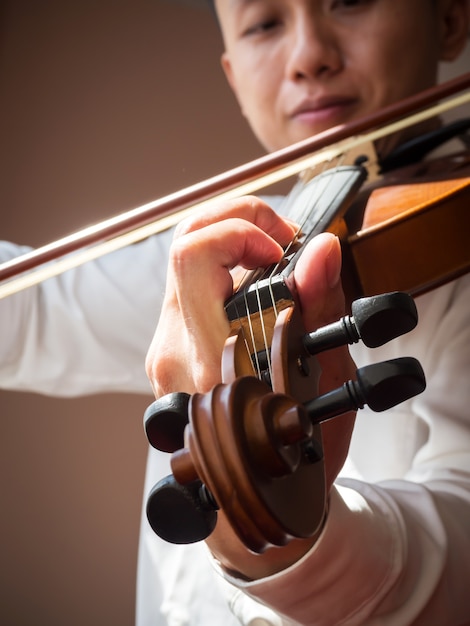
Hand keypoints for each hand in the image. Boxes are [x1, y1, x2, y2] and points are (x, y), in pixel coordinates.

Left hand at [146, 196, 355, 578]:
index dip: (240, 230)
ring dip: (230, 241)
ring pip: (184, 265)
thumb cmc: (290, 451)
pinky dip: (223, 268)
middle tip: (281, 236)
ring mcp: (165, 351)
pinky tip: (255, 282)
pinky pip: (187, 290)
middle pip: (184, 245)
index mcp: (208, 356)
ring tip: (276, 255)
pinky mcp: (170, 351)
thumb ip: (318, 307)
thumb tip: (322, 250)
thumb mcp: (321, 379)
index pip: (194, 258)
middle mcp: (174, 350)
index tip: (285, 247)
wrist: (252, 497)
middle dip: (236, 218)